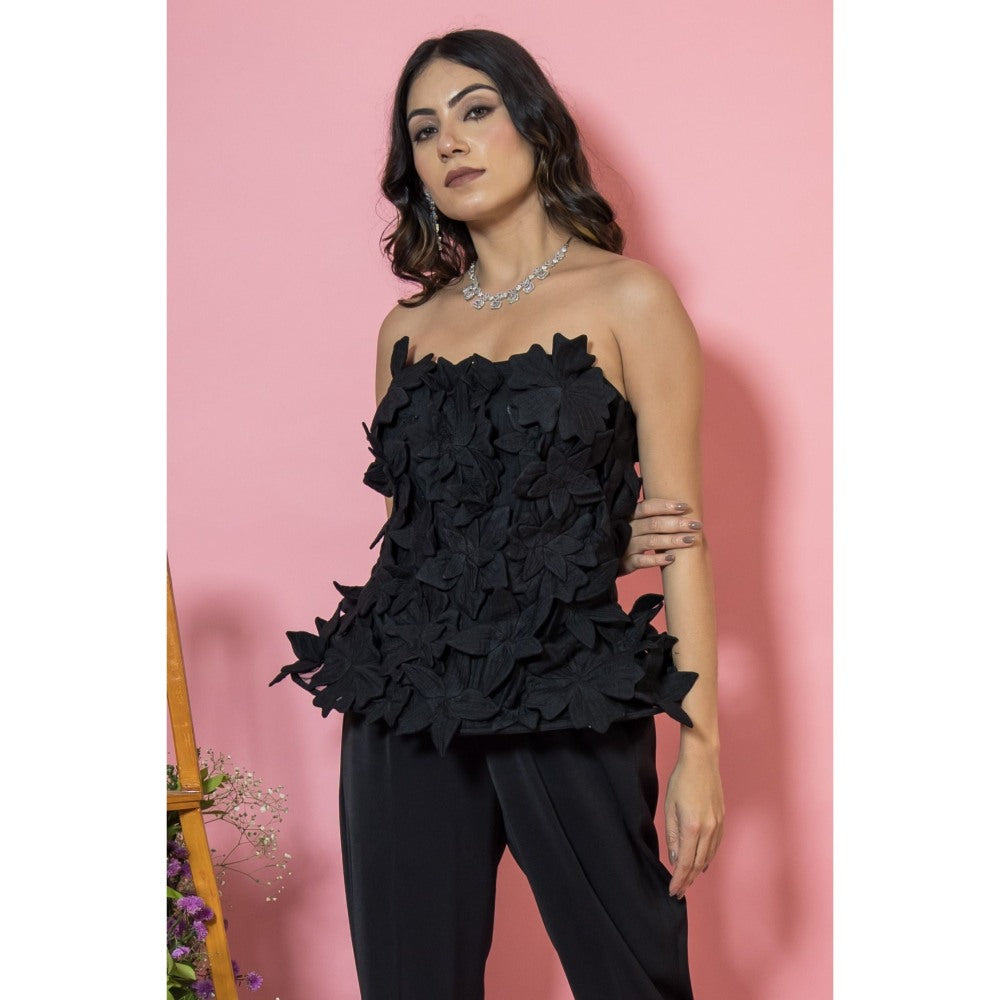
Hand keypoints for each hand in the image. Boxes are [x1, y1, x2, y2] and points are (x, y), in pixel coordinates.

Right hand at [618, 498, 702, 575]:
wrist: (608, 560)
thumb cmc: (629, 539)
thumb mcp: (635, 524)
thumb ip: (651, 515)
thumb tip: (680, 505)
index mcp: (630, 516)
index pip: (648, 507)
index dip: (666, 506)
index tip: (685, 506)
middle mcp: (628, 529)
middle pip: (653, 523)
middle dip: (677, 523)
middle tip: (696, 525)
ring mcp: (626, 546)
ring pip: (651, 541)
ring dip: (672, 540)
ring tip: (691, 540)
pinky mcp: (626, 563)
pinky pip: (642, 561)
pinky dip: (657, 560)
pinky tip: (671, 559)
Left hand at [663, 752, 724, 897]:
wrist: (702, 761)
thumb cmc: (681, 781)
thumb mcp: (669, 808)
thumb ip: (672, 836)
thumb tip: (675, 859)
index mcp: (692, 827)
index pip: (685, 863)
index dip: (679, 880)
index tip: (672, 891)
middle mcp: (709, 830)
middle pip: (698, 864)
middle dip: (687, 880)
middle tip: (678, 891)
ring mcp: (718, 825)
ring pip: (708, 857)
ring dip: (697, 871)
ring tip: (687, 881)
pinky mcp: (722, 820)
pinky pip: (715, 846)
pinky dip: (707, 858)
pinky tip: (700, 863)